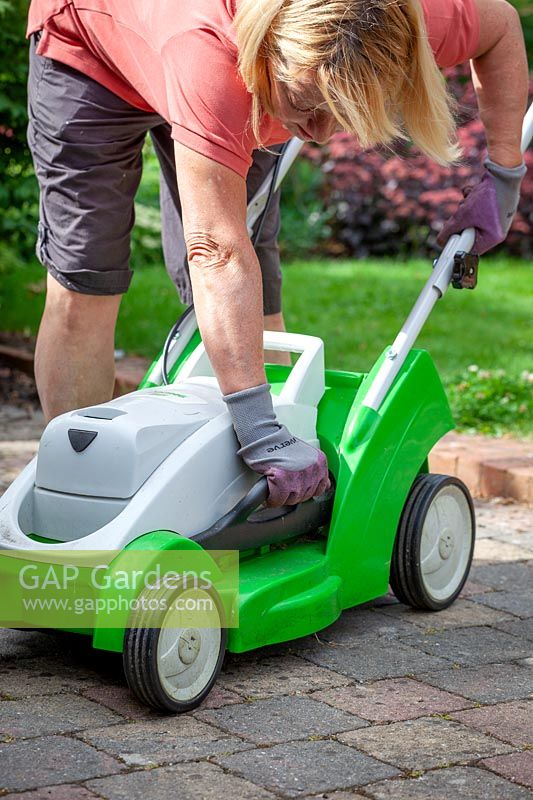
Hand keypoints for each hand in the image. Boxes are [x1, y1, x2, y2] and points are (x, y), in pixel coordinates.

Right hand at [224, 383, 329, 506]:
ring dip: (281, 496)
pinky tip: (269, 492)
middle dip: (292, 493)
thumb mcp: (306, 455)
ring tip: (275, 486)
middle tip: (282, 484)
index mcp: (320, 462)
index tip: (297, 486)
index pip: (321, 488)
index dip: (306, 489)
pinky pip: (277, 499)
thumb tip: (325, 485)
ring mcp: (298, 476)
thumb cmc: (280, 443)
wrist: (264, 435)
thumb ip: (315, 470)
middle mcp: (312, 469)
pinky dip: (271, 499)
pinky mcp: (282, 480)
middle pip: (304, 496)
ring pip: (291, 500)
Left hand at [437, 158, 525, 254]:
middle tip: (460, 214)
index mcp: (492, 238)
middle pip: (467, 232)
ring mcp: (493, 217)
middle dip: (461, 221)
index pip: (470, 248)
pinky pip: (473, 207)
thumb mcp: (463, 216)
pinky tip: (474, 191)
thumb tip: (440, 241)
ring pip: (469, 218)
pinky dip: (470, 199)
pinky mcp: (491, 206)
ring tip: (469, 200)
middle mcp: (494, 229)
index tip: (448, 237)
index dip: (457, 243)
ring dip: (464, 208)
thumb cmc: (487, 198)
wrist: (502, 173)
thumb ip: (449, 230)